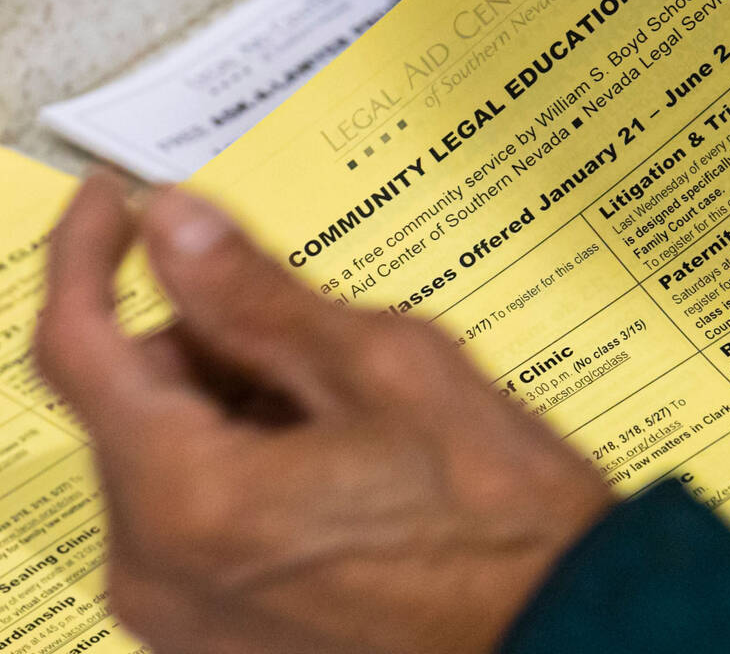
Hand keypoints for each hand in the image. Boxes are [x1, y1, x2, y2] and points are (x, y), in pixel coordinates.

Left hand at [35, 173, 613, 653]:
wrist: (565, 627)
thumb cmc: (501, 523)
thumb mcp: (389, 372)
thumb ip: (261, 297)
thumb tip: (178, 227)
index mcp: (191, 502)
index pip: (79, 346)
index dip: (88, 253)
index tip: (112, 203)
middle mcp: (161, 573)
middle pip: (132, 402)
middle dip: (202, 341)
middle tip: (306, 322)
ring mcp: (188, 617)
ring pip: (166, 456)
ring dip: (233, 403)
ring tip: (350, 406)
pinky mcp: (223, 635)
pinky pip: (195, 516)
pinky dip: (243, 462)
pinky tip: (339, 458)